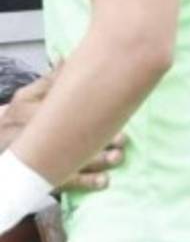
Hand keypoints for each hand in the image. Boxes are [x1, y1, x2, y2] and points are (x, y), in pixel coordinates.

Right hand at [0, 73, 124, 193]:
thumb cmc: (14, 119)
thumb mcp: (26, 97)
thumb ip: (49, 81)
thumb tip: (67, 58)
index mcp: (30, 114)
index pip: (61, 111)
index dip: (89, 111)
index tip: (116, 111)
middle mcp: (35, 139)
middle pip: (69, 140)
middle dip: (98, 140)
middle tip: (122, 139)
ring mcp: (38, 161)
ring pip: (70, 163)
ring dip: (97, 162)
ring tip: (117, 157)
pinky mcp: (42, 178)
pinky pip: (65, 183)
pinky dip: (85, 183)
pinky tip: (104, 182)